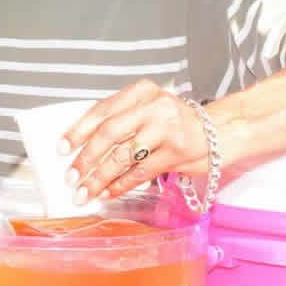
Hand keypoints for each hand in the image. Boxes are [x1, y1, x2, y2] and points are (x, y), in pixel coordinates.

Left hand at [62, 80, 211, 202]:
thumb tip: (83, 147)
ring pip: (122, 156)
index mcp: (141, 92)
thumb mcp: (149, 110)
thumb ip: (121, 121)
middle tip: (71, 176)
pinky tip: (108, 193)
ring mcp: (165, 129)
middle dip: (86, 158)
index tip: (62, 148)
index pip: (102, 110)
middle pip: (109, 133)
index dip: (78, 131)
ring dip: (99, 178)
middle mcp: (152, 107)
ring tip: (85, 192)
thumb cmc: (179, 123)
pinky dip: (120, 185)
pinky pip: (140, 172)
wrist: (224, 130)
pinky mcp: (176, 152)